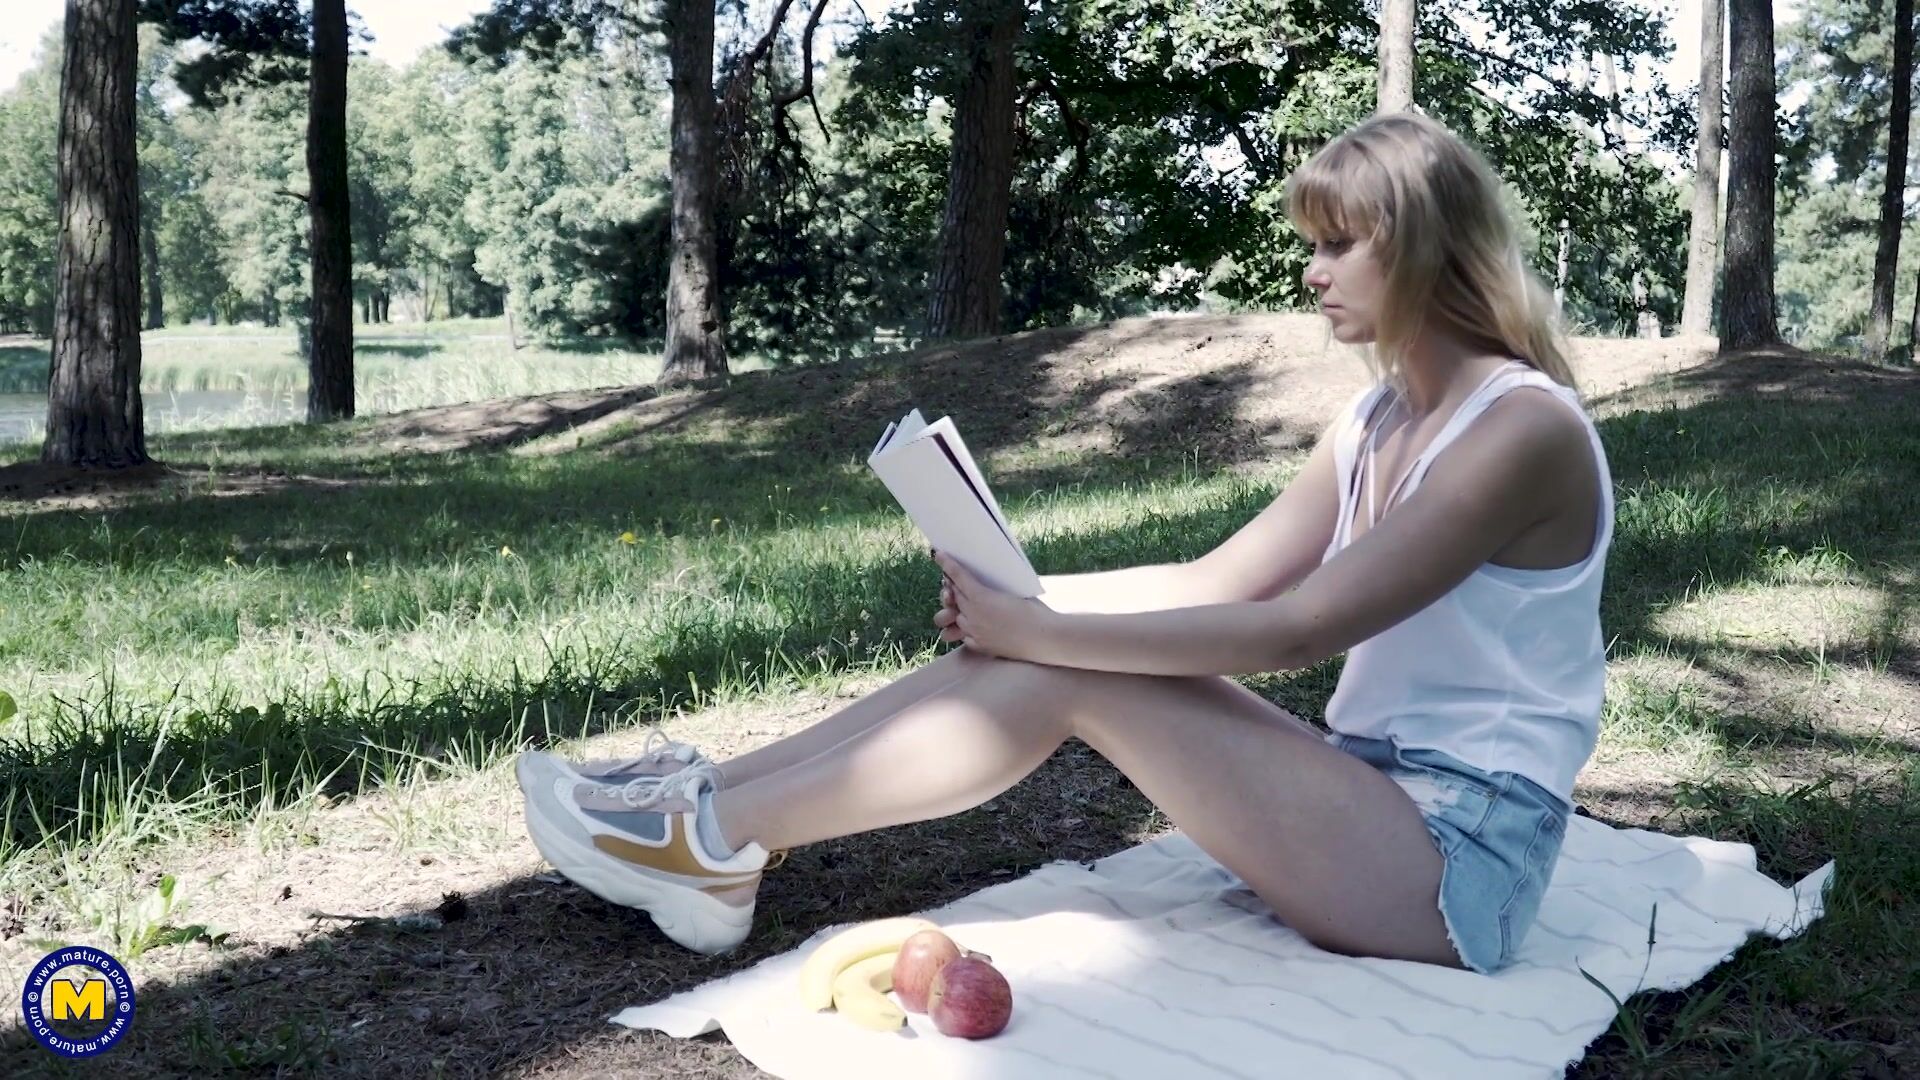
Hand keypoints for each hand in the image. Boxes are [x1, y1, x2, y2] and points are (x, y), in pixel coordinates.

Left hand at [931, 551, 1055, 660]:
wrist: (1046, 638)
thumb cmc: (1035, 611)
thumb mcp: (1014, 593)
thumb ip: (992, 590)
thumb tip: (983, 584)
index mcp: (982, 597)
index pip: (959, 577)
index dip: (947, 565)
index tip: (939, 555)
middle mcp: (973, 615)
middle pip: (954, 596)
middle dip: (952, 586)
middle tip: (954, 580)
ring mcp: (975, 632)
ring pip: (955, 618)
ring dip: (958, 610)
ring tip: (965, 606)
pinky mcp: (981, 646)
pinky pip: (965, 636)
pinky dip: (967, 630)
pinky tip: (977, 626)